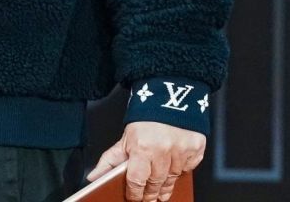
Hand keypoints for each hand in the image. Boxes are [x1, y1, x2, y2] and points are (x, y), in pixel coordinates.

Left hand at [86, 121, 203, 201]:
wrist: (169, 97)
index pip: (137, 182)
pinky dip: (181, 170)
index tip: (134, 197)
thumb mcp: (125, 138)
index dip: (135, 194)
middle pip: (156, 185)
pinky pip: (188, 169)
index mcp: (142, 149)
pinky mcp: (196, 149)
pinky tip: (175, 169)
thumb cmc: (145, 119)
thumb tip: (94, 177)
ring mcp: (181, 151)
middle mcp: (163, 151)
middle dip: (151, 193)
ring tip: (160, 191)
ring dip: (166, 186)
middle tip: (148, 198)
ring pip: (172, 179)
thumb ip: (110, 160)